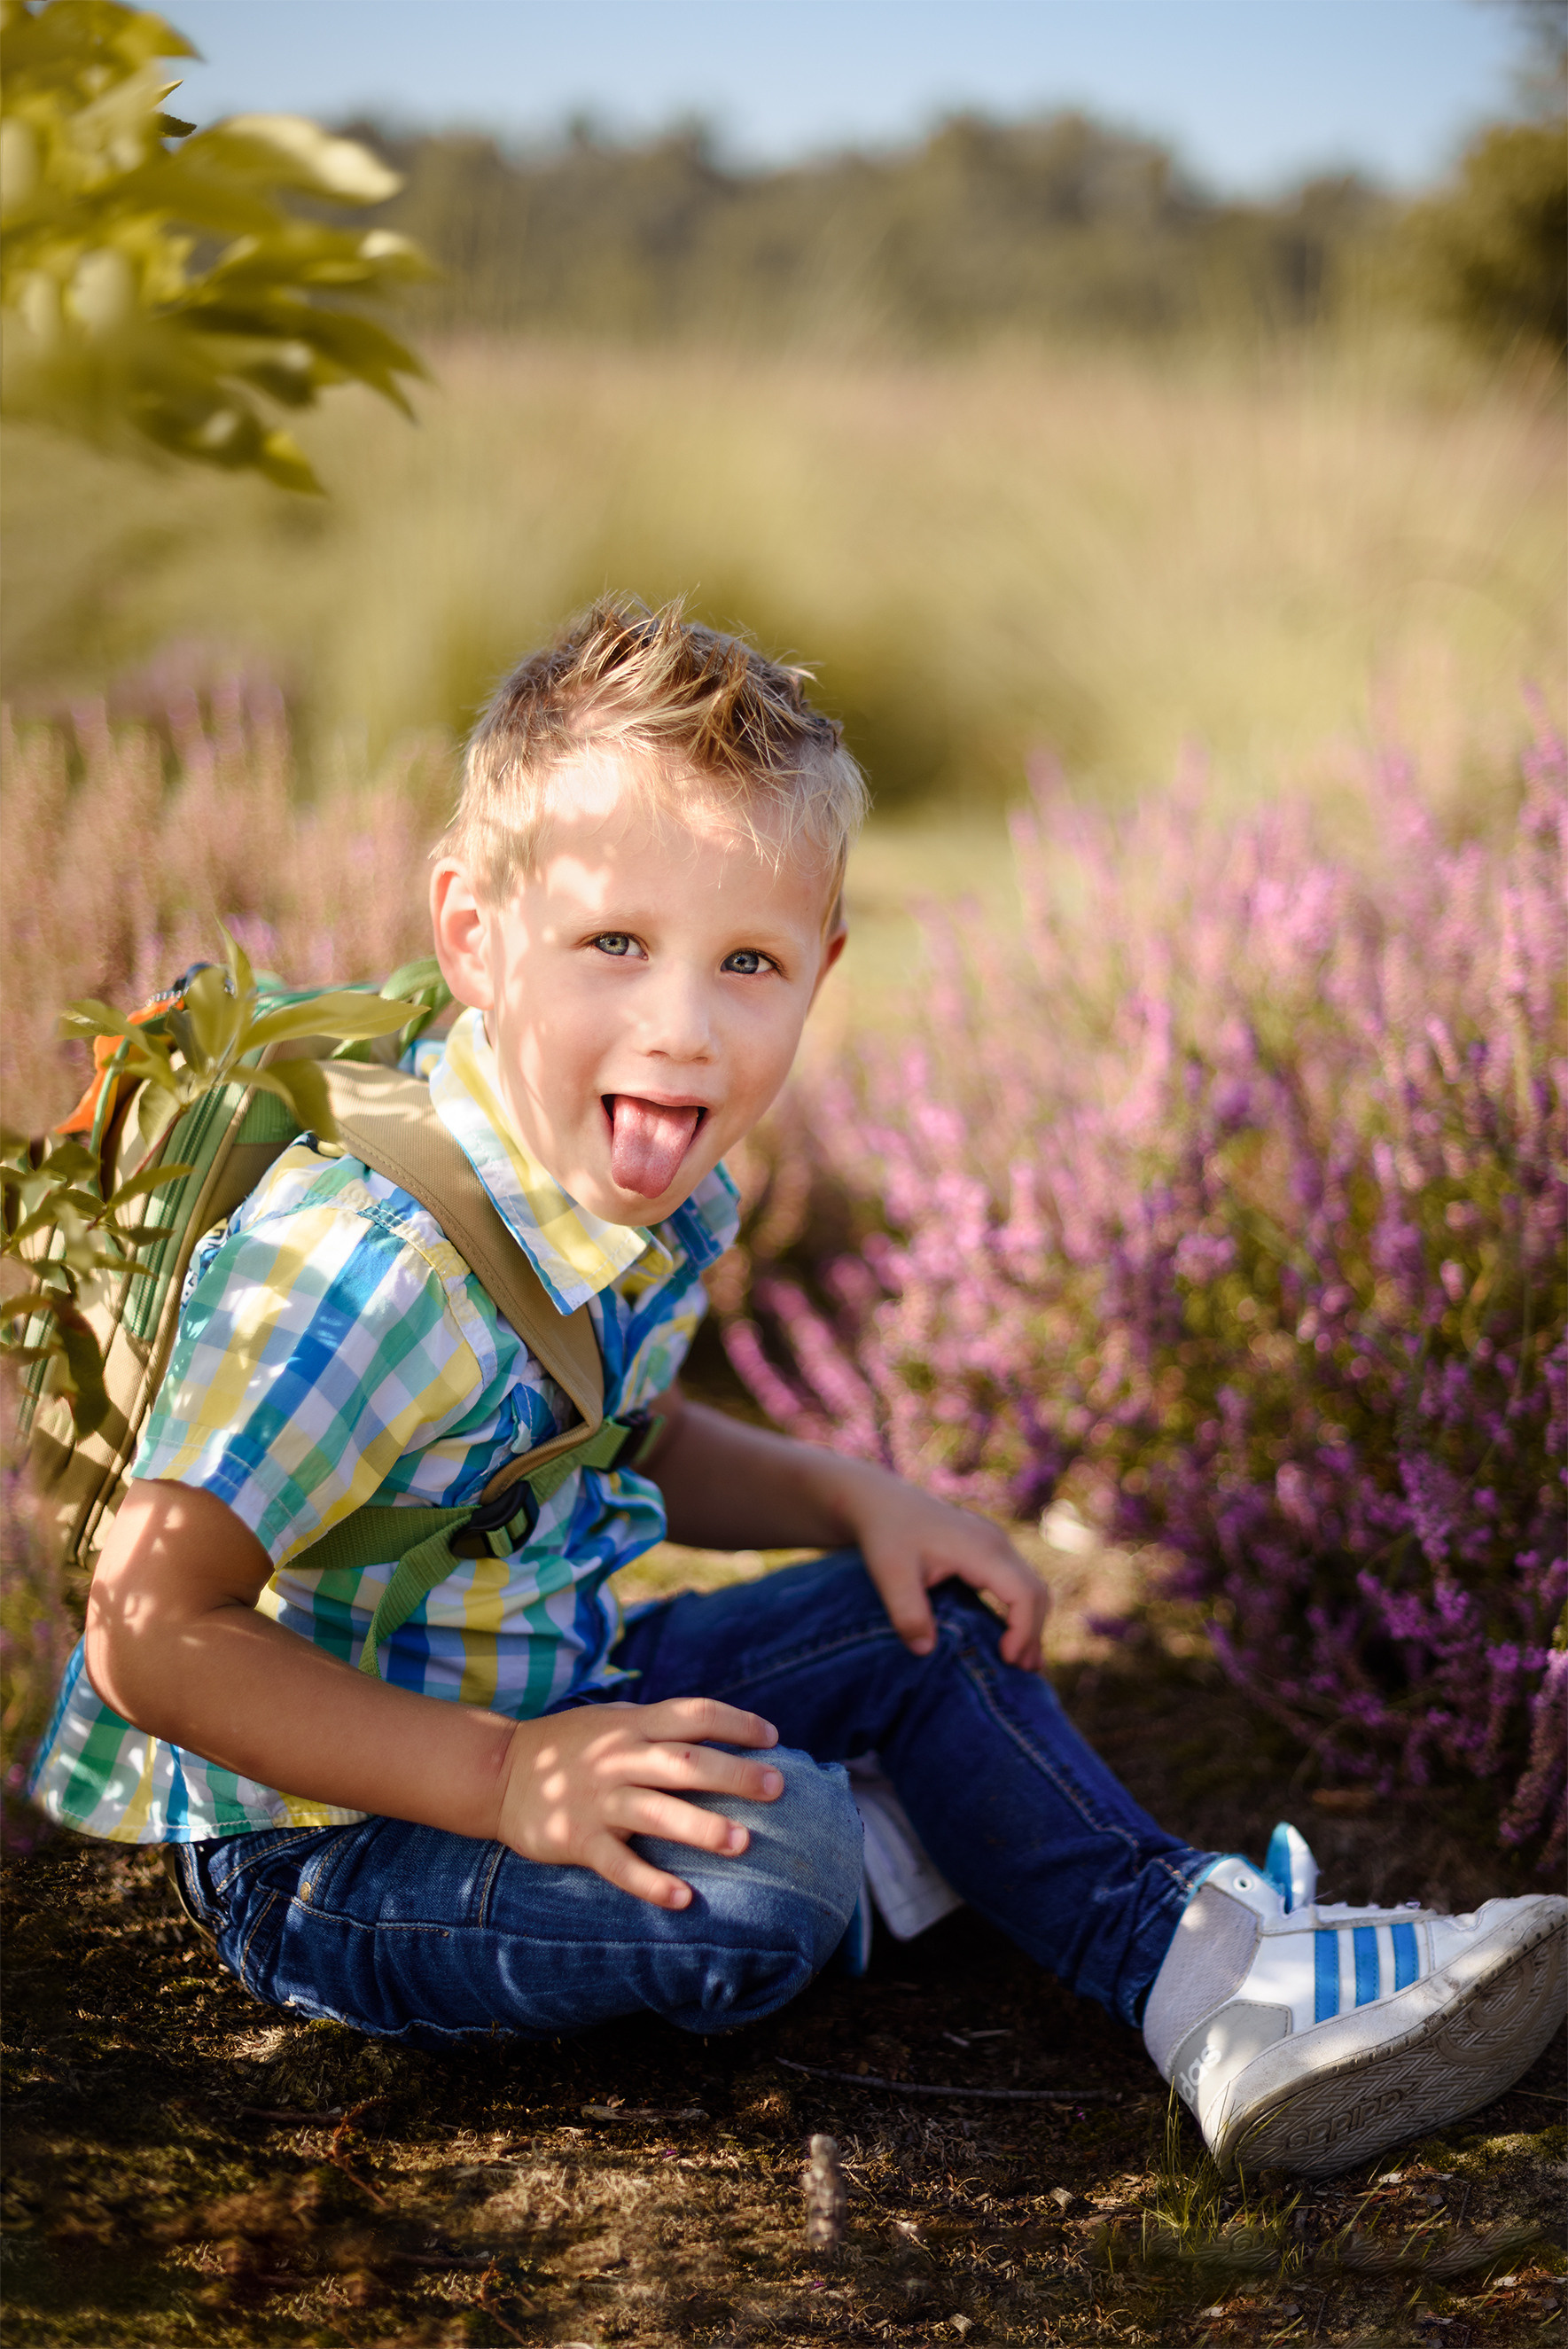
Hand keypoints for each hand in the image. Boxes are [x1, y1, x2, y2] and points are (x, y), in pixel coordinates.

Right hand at [496, 1696, 782, 1908]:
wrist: (499, 1773)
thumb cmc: (572, 1747)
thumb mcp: (615, 1723)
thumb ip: (661, 1730)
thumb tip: (726, 1740)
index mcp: (632, 1726)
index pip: (693, 1714)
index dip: (735, 1723)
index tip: (773, 1738)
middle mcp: (619, 1759)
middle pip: (685, 1762)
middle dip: (733, 1773)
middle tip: (777, 1788)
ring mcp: (598, 1800)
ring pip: (657, 1812)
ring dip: (702, 1827)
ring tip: (743, 1844)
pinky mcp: (578, 1840)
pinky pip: (619, 1865)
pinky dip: (651, 1883)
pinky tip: (684, 1898)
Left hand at [840, 1466, 1049, 1671]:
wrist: (879, 1501)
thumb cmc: (884, 1535)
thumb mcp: (889, 1574)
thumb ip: (907, 1612)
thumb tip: (925, 1651)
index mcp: (980, 1548)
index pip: (1023, 1593)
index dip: (1023, 1630)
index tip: (1006, 1660)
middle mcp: (996, 1542)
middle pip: (1035, 1591)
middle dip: (1033, 1632)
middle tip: (1021, 1672)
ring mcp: (994, 1542)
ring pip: (1031, 1585)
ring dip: (1031, 1622)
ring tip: (1022, 1661)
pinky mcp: (987, 1548)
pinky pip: (1017, 1580)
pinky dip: (1020, 1609)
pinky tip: (1008, 1635)